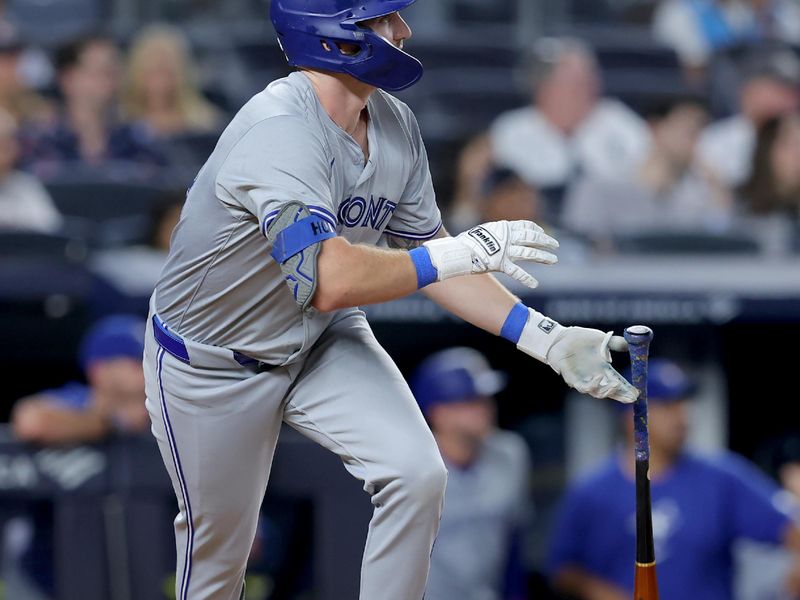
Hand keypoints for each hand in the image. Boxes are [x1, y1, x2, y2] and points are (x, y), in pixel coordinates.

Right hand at [423, 220, 557, 287]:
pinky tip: (534, 284)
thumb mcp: (482, 232)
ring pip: (528, 252)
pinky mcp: (500, 263)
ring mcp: (505, 250)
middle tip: (555, 245)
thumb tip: (492, 236)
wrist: (457, 250)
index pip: (525, 225)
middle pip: (531, 238)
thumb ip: (493, 234)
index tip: (542, 233)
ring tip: (554, 260)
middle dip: (545, 241)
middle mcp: (507, 238)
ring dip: (543, 256)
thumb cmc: (466, 242)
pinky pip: (516, 271)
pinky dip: (526, 278)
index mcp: (503, 228)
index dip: (536, 229)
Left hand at [546, 327, 637, 403]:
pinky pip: (582, 386)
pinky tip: (599, 377)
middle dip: (620, 396)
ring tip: (615, 385)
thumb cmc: (581, 339)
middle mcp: (594, 377)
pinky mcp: (571, 378)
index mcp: (603, 370)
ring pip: (596, 393)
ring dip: (606, 391)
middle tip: (630, 397)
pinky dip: (591, 385)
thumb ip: (615, 343)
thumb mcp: (602, 339)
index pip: (617, 383)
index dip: (626, 390)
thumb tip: (630, 344)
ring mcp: (583, 379)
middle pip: (609, 392)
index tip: (637, 393)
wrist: (562, 337)